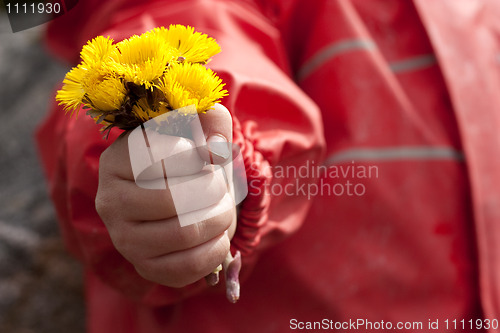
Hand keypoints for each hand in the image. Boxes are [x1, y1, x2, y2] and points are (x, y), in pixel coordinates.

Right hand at [95, 104, 236, 287]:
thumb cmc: (191, 159)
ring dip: (219, 220)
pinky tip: (219, 237)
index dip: (195, 156)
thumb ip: (211, 121)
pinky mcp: (143, 265)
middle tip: (222, 187)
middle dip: (213, 192)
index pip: (159, 155)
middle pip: (172, 200)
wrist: (184, 198)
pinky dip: (214, 251)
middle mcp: (110, 200)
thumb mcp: (201, 128)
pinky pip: (185, 267)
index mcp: (117, 160)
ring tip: (224, 209)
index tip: (206, 157)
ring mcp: (123, 238)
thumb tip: (216, 150)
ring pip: (183, 234)